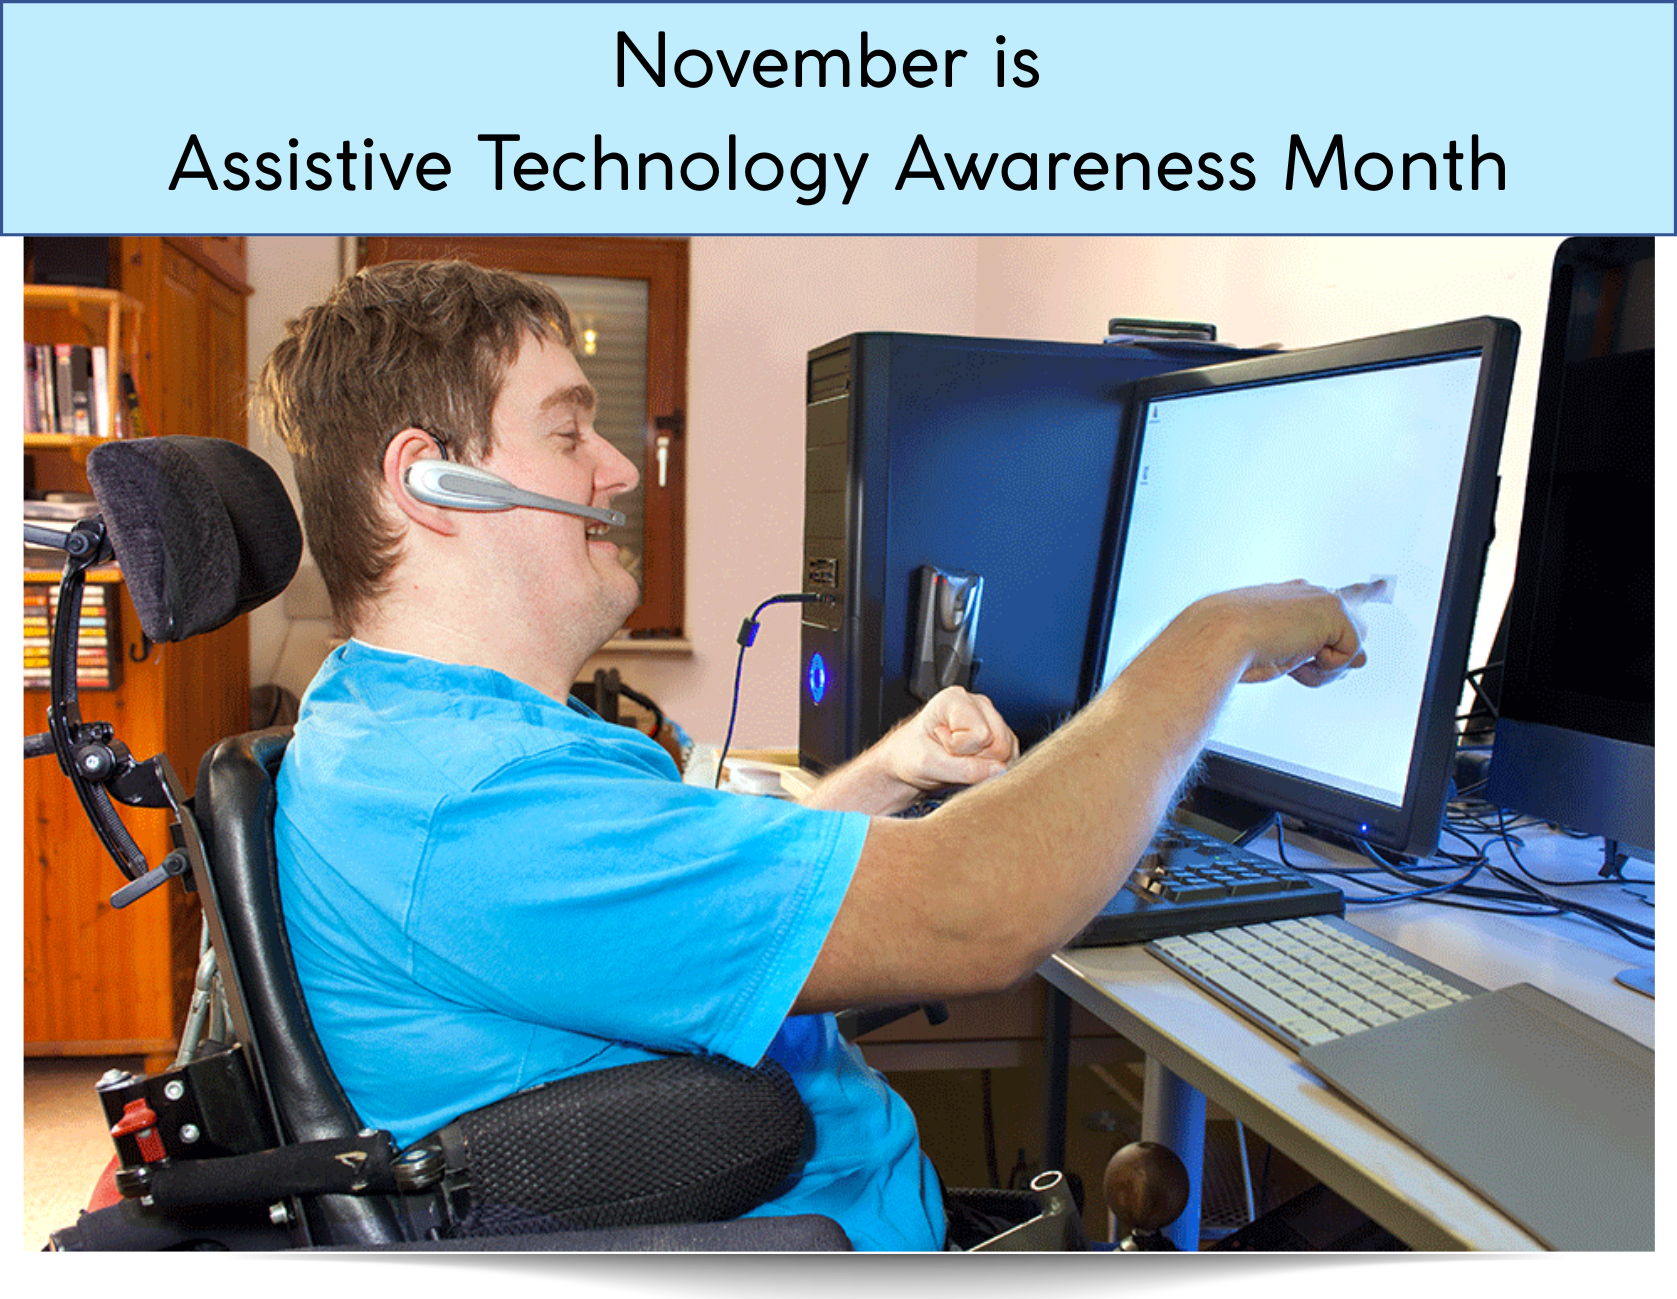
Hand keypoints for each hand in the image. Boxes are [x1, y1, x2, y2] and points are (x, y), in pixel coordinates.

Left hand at [881, 685, 1020, 794]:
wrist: (909, 762)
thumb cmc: (911, 755)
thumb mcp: (929, 764)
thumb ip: (964, 769)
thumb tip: (1000, 770)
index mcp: (954, 699)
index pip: (981, 734)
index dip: (960, 750)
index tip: (940, 746)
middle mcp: (977, 703)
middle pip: (999, 743)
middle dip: (976, 759)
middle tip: (951, 755)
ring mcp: (991, 718)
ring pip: (1007, 752)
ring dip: (984, 765)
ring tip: (959, 757)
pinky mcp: (1000, 735)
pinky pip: (1010, 757)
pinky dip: (991, 767)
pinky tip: (971, 761)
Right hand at [1198, 579, 1381, 687]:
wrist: (1218, 637)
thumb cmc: (1233, 646)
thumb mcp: (1281, 652)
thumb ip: (1320, 652)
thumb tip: (1363, 660)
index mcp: (1292, 598)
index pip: (1336, 595)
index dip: (1362, 593)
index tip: (1381, 585)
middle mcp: (1311, 594)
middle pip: (1355, 630)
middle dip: (1336, 658)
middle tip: (1298, 664)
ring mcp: (1325, 600)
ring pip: (1354, 647)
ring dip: (1326, 667)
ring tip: (1290, 662)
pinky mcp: (1336, 612)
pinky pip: (1349, 657)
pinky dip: (1324, 668)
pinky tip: (1297, 658)